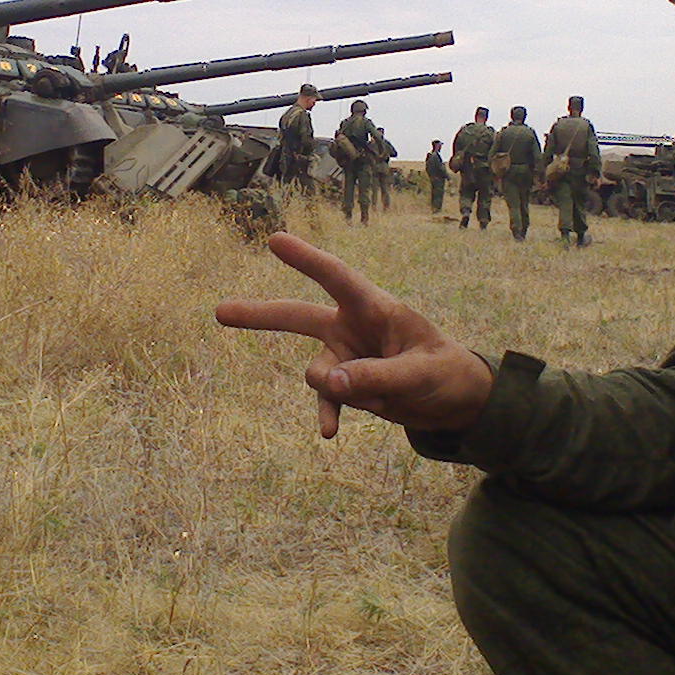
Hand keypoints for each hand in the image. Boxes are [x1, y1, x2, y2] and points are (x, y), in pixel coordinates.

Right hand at [216, 233, 494, 437]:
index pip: (337, 277)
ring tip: (380, 397)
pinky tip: (329, 434)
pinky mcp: (349, 385)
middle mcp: (353, 326)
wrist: (455, 400)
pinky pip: (327, 399)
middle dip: (259, 315)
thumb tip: (328, 384)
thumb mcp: (418, 374)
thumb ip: (375, 376)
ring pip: (318, 372)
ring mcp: (347, 355)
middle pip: (298, 316)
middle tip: (219, 311)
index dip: (306, 259)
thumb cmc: (445, 372)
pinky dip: (329, 414)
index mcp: (375, 308)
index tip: (274, 240)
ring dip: (344, 389)